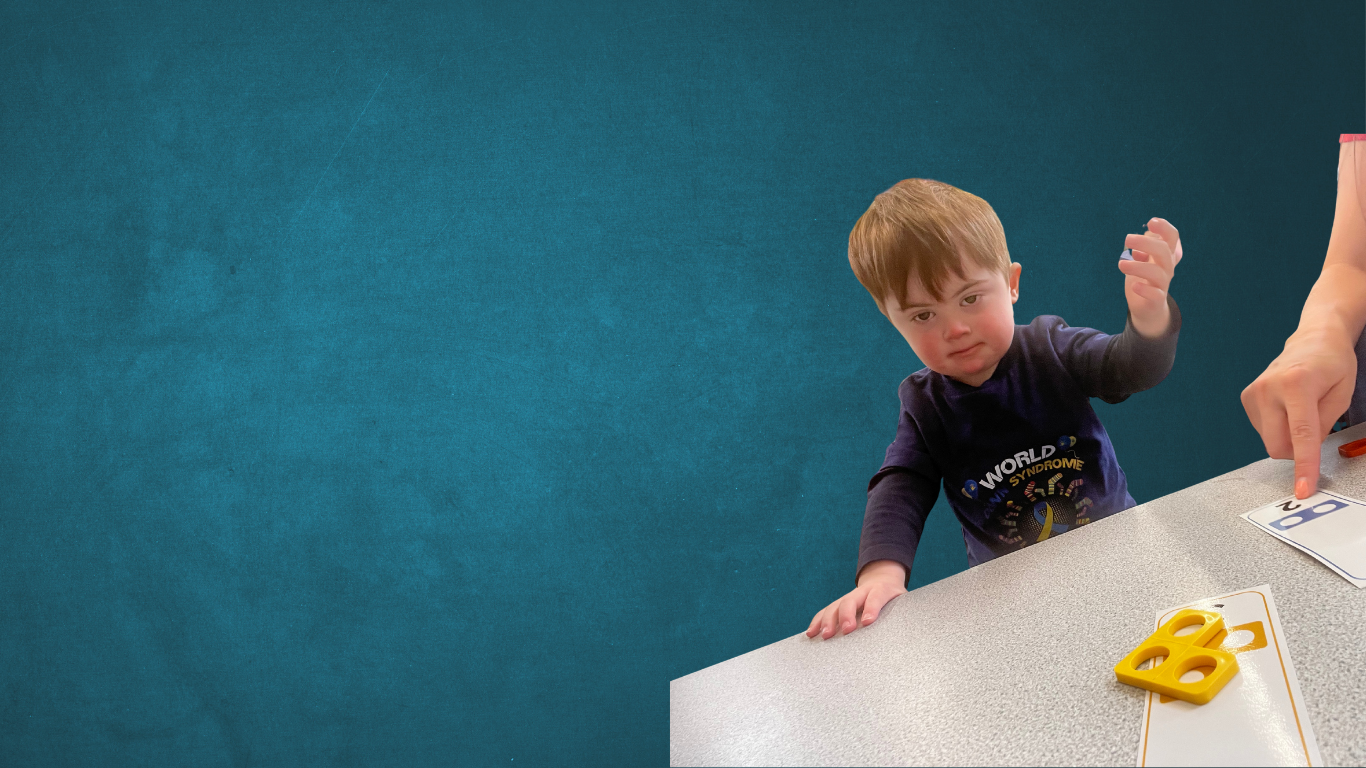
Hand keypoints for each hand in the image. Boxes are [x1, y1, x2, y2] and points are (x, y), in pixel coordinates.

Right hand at [805, 560, 905, 638]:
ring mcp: (847, 597)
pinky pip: (825, 612)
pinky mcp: (838, 604)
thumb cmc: (893, 595)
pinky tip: (811, 633)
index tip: (868, 622)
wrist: (881, 578)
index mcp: (880, 590)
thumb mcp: (903, 599)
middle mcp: (861, 593)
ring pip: (834, 607)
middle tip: (845, 630)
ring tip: (824, 635)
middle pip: (850, 602)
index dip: (871, 609)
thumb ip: (905, 611)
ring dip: (828, 621)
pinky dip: (817, 622)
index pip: (875, 598)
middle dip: (846, 616)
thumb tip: (914, 633)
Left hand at [1119, 218, 1182, 337]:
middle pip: (1164, 251)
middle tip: (1127, 238)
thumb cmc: (1144, 279)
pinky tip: (1135, 286)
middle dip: (1146, 243)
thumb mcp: (1144, 259)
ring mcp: (1162, 284)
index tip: (1151, 222)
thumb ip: (1146, 246)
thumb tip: (1147, 233)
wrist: (1146, 308)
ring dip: (1139, 266)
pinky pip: (1156, 295)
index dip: (1165, 228)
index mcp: (1163, 256)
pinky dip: (1146, 290)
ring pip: (1158, 272)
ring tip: (1121, 264)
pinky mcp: (1156, 300)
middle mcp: (1166, 268)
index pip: (1172, 238)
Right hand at [1241, 330, 1357, 497]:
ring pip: (1270, 440)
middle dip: (1297, 451)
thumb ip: (1325, 424)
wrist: (1313, 340)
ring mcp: (1253, 393)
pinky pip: (1263, 431)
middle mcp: (1268, 388)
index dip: (1304, 466)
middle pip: (1277, 445)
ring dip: (1289, 436)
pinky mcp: (1246, 398)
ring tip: (1302, 409)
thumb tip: (1306, 450)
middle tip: (1316, 431)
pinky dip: (1279, 427)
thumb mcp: (1343, 394)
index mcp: (1296, 384)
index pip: (1301, 435)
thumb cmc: (1332, 364)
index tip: (1302, 488)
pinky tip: (1287, 408)